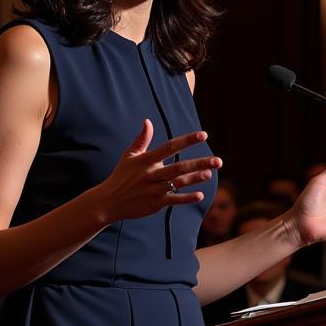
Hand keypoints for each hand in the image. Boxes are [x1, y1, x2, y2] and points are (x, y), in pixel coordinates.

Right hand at [91, 120, 221, 223]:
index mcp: (146, 160)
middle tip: (218, 160)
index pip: (170, 146)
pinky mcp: (154, 204)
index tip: (204, 135)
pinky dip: (187, 198)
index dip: (187, 140)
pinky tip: (200, 195)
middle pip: (179, 166)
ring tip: (210, 173)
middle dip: (200, 163)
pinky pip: (174, 200)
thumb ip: (141, 139)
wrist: (107, 202)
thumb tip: (148, 121)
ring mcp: (153, 189)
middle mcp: (151, 174)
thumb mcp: (129, 156)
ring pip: (178, 182)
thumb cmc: (121, 176)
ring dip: (195, 178)